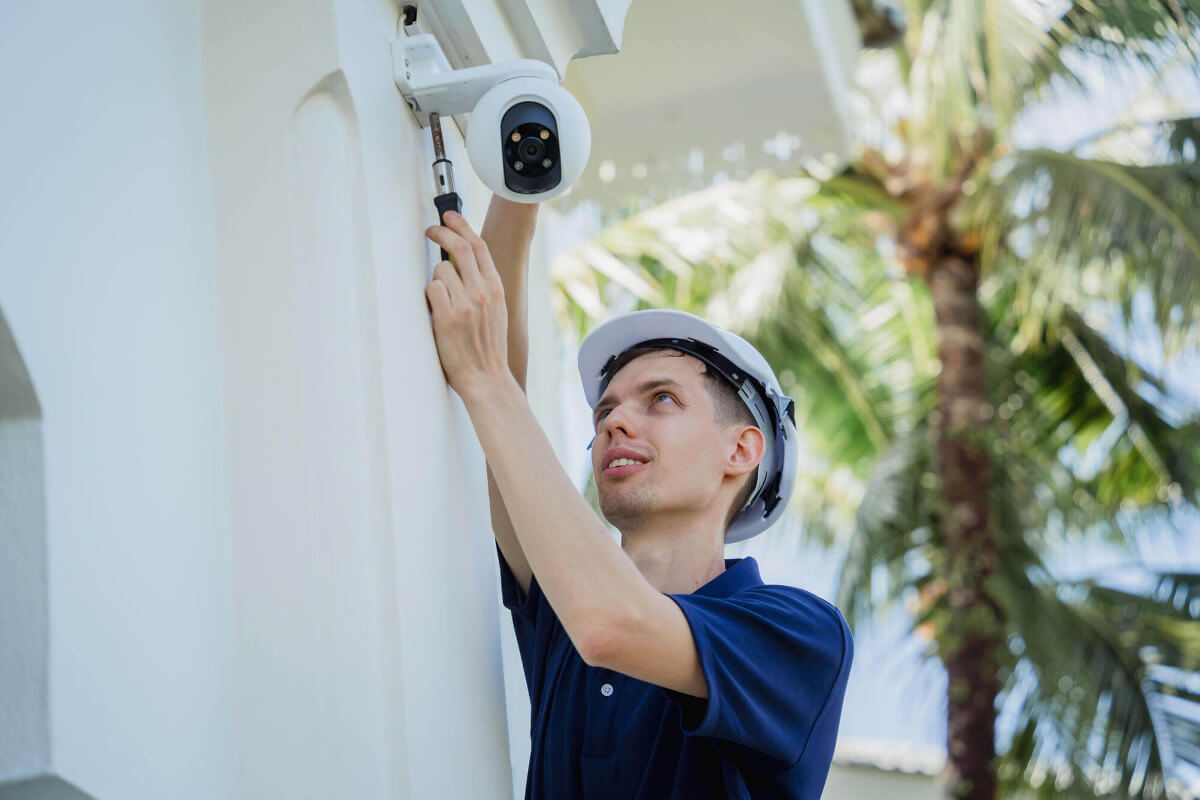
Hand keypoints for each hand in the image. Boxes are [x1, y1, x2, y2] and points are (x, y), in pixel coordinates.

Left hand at [424, 210, 510, 395]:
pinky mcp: (446, 316)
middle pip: (459, 247)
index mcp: (496, 288)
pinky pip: (431, 290)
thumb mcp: (496, 310)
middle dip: (441, 232)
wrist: (487, 378)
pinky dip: (431, 297)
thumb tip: (462, 261)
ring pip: (440, 270)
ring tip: (442, 300)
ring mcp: (464, 303)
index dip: (462, 226)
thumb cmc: (488, 347)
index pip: (479, 246)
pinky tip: (437, 312)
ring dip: (436, 279)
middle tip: (430, 230)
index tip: (450, 218)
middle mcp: (482, 292)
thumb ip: (483, 285)